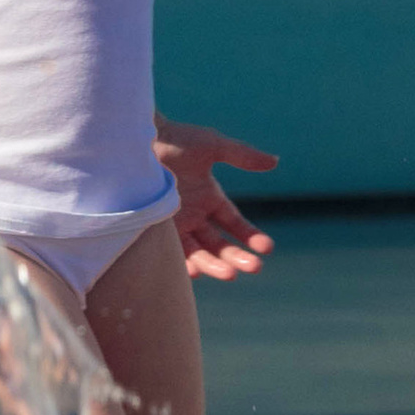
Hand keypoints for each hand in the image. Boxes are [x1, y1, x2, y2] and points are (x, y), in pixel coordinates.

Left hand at [153, 117, 276, 280]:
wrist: (139, 141)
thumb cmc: (175, 140)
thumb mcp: (214, 146)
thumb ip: (243, 156)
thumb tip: (275, 162)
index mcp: (210, 197)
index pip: (235, 224)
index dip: (251, 236)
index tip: (267, 247)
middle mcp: (194, 215)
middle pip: (220, 244)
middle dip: (238, 256)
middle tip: (255, 267)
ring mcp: (175, 224)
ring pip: (199, 252)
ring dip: (215, 265)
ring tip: (230, 275)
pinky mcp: (155, 229)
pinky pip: (172, 252)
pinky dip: (184, 265)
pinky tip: (196, 271)